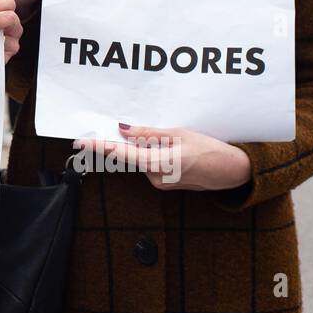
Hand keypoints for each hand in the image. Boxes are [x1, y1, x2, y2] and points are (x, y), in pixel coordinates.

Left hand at [73, 123, 251, 191]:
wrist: (232, 172)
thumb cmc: (210, 150)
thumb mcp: (179, 134)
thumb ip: (149, 134)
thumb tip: (124, 129)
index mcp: (159, 163)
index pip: (121, 154)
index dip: (99, 146)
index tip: (80, 142)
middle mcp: (156, 177)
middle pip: (129, 156)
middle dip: (122, 143)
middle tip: (118, 131)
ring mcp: (160, 182)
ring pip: (140, 160)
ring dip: (143, 148)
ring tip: (169, 139)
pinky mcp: (165, 183)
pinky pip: (150, 165)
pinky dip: (152, 154)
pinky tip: (170, 147)